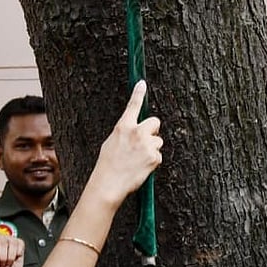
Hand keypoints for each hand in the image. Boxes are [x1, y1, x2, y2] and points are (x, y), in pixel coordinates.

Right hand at [85, 81, 162, 205]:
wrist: (109, 184)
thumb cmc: (108, 165)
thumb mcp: (111, 143)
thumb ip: (125, 133)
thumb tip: (133, 132)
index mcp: (123, 127)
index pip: (133, 106)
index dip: (138, 93)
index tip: (142, 83)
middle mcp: (137, 132)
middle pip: (155, 122)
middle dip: (153, 130)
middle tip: (145, 141)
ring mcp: (147, 144)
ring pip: (158, 141)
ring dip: (151, 149)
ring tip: (138, 160)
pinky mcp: (154, 157)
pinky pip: (158, 156)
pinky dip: (152, 162)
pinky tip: (141, 168)